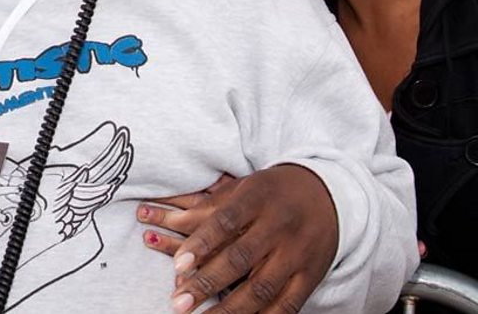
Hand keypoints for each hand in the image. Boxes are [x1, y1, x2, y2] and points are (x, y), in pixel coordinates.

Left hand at [141, 165, 337, 313]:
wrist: (329, 195)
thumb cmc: (270, 191)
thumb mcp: (240, 188)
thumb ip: (203, 208)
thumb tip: (160, 220)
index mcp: (258, 198)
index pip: (226, 222)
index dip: (201, 244)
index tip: (177, 265)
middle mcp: (279, 227)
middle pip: (240, 259)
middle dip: (206, 283)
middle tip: (178, 302)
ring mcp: (297, 254)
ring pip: (262, 288)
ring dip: (229, 310)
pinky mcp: (311, 276)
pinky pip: (288, 305)